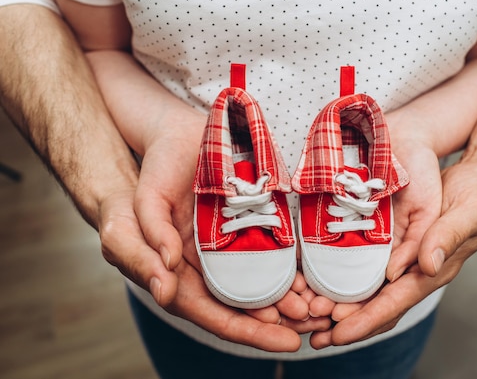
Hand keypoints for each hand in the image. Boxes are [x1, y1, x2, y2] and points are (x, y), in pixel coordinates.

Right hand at [98, 187, 303, 351]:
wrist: (145, 164)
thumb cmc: (123, 208)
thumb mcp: (122, 230)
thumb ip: (142, 258)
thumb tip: (165, 286)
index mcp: (177, 285)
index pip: (216, 317)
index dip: (251, 332)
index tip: (287, 342)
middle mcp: (203, 274)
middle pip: (246, 305)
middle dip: (282, 319)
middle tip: (318, 321)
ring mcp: (220, 253)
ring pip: (260, 281)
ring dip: (290, 294)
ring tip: (323, 301)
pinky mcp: (233, 230)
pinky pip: (263, 250)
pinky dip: (285, 262)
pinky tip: (309, 267)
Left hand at [312, 154, 476, 346]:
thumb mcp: (468, 211)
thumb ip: (447, 237)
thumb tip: (428, 267)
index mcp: (435, 270)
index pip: (397, 302)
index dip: (367, 319)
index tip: (339, 333)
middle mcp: (417, 272)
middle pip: (379, 307)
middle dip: (346, 323)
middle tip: (313, 334)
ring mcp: (406, 262)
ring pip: (371, 294)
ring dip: (342, 308)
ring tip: (310, 318)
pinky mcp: (397, 249)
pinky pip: (370, 273)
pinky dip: (347, 284)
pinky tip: (324, 285)